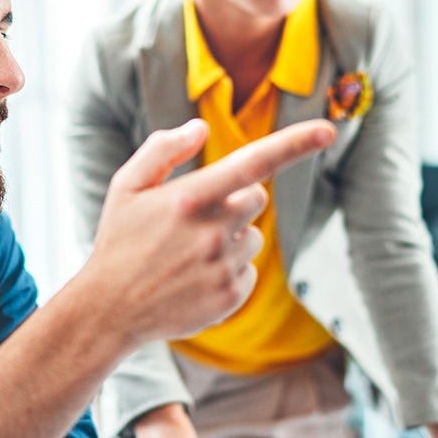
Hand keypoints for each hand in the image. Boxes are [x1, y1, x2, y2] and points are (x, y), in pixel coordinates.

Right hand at [87, 118, 335, 344]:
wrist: (109, 310)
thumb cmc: (118, 242)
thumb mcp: (126, 187)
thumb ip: (162, 150)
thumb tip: (200, 127)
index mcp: (188, 199)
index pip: (252, 163)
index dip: (294, 144)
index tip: (328, 131)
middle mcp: (212, 232)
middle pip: (255, 199)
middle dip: (234, 202)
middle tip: (193, 221)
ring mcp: (224, 267)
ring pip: (253, 237)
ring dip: (231, 239)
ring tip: (188, 255)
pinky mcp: (232, 296)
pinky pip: (249, 271)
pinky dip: (230, 271)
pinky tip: (195, 278)